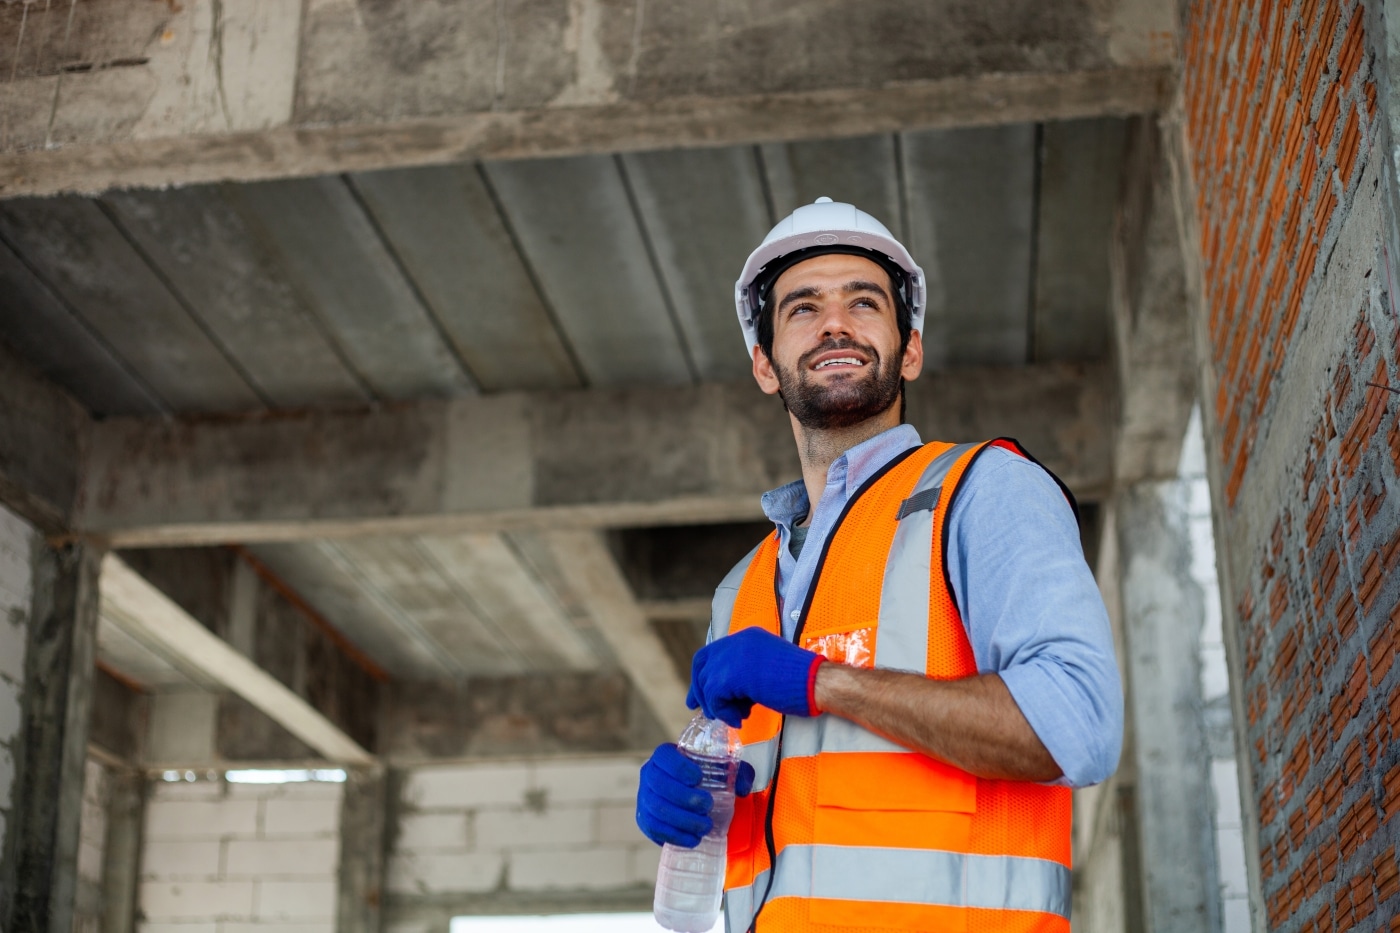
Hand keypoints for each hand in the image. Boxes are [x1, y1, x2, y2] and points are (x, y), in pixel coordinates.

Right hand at [636, 744, 755, 847]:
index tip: (699, 778)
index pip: (664, 756)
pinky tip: (693, 840)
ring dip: (682, 820)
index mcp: (665, 755)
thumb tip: (742, 788)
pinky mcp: (644, 819)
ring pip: (656, 809)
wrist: (688, 796)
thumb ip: (738, 773)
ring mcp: (644, 797)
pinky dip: (674, 836)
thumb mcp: (723, 769)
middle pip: (659, 785)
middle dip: (684, 797)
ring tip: (705, 827)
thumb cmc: (706, 778)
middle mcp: (649, 773)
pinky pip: (653, 829)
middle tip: (708, 805)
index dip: (679, 767)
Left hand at [687, 627, 823, 726]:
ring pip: (708, 684)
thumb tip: (725, 693)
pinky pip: (715, 697)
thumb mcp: (768, 668)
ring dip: (719, 706)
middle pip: (702, 664)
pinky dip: (724, 712)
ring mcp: (734, 655)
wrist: (816, 682)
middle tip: (701, 709)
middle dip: (699, 689)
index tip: (700, 696)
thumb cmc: (802, 681)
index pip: (712, 653)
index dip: (703, 675)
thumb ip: (745, 673)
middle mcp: (737, 641)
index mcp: (747, 637)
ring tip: (738, 716)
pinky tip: (740, 719)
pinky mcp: (733, 674)